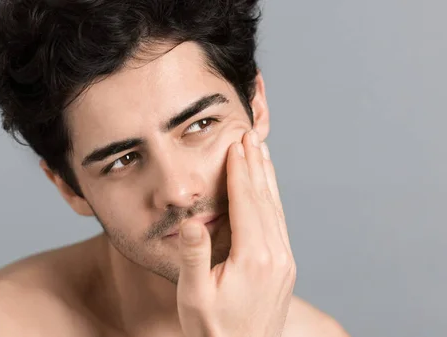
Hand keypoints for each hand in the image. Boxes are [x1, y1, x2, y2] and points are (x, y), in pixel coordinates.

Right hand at [177, 130, 295, 336]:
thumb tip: (191, 220)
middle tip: (249, 135)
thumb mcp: (194, 296)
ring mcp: (284, 261)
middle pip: (265, 199)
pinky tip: (267, 191)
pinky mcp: (284, 267)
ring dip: (267, 178)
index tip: (236, 143)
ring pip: (276, 208)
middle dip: (256, 165)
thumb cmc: (213, 330)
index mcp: (253, 257)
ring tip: (261, 152)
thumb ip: (193, 257)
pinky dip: (273, 200)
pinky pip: (279, 223)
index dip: (240, 170)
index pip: (246, 202)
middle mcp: (275, 255)